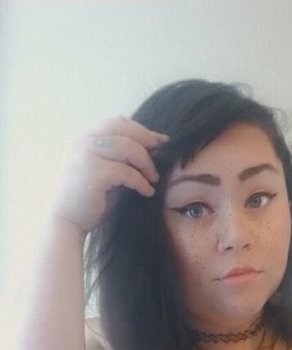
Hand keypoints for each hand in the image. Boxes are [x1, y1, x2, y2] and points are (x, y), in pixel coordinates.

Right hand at [48, 115, 168, 234]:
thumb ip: (122, 158)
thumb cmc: (90, 200)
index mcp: (85, 137)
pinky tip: (147, 191)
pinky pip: (125, 171)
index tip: (161, 142)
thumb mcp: (105, 172)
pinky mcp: (92, 173)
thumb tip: (154, 151)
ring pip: (127, 147)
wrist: (67, 222)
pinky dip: (140, 181)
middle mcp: (83, 141)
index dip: (142, 131)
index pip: (118, 123)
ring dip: (146, 163)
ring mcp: (86, 155)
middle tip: (163, 157)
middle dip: (148, 141)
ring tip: (154, 178)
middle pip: (124, 129)